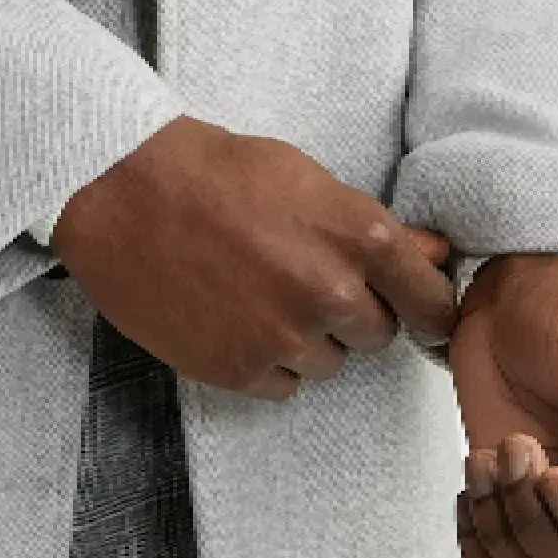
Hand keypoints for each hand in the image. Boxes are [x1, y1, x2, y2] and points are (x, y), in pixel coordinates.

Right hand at [51, 114, 455, 400]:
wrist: (125, 193)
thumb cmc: (215, 172)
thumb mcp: (305, 179)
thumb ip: (372, 227)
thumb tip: (433, 255)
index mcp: (359, 236)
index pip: (430, 301)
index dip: (426, 308)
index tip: (419, 314)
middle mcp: (331, 293)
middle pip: (377, 334)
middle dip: (352, 312)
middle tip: (304, 278)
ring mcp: (284, 337)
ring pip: (329, 363)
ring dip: (307, 338)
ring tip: (259, 295)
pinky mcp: (238, 370)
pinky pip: (283, 385)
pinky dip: (267, 361)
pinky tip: (236, 320)